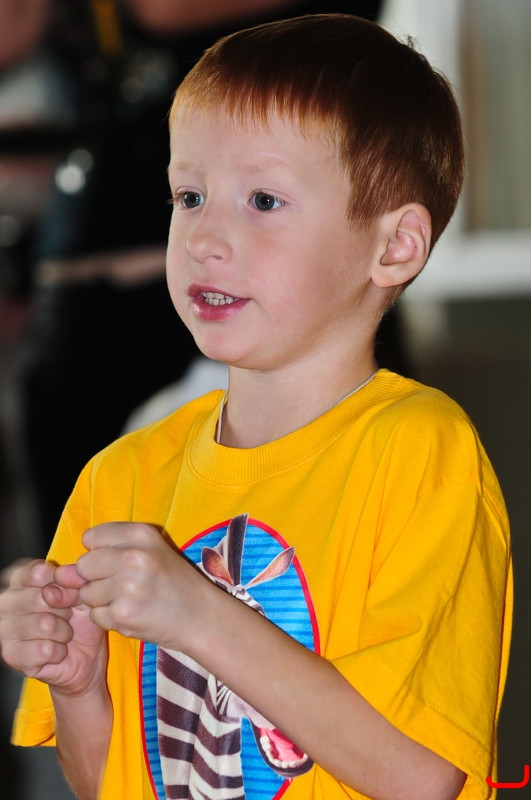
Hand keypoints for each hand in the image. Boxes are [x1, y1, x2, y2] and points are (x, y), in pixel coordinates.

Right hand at [0, 559, 106, 695]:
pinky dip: (59, 652)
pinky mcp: (11, 655)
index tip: (72, 593)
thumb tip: (57, 580)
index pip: (37, 572)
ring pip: (44, 624)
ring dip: (64, 632)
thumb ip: (73, 580)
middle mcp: (6, 601)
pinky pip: (44, 649)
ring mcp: (5, 629)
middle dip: (65, 609)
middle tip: (68, 616)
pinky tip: (57, 651)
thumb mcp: (84, 593)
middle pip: (40, 598)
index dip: (63, 584)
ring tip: (63, 634)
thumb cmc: (80, 618)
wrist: (86, 655)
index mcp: (21, 580)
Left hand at [76, 522, 204, 649]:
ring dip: (102, 601)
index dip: (99, 553)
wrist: (200, 616)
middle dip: (95, 579)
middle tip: (123, 585)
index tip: (118, 562)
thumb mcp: (150, 551)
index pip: (91, 537)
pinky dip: (110, 619)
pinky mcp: (124, 613)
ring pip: (87, 593)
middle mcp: (134, 556)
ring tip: (131, 600)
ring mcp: (128, 586)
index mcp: (141, 533)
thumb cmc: (173, 582)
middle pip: (84, 565)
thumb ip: (107, 552)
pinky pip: (96, 616)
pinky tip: (132, 614)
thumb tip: (62, 572)